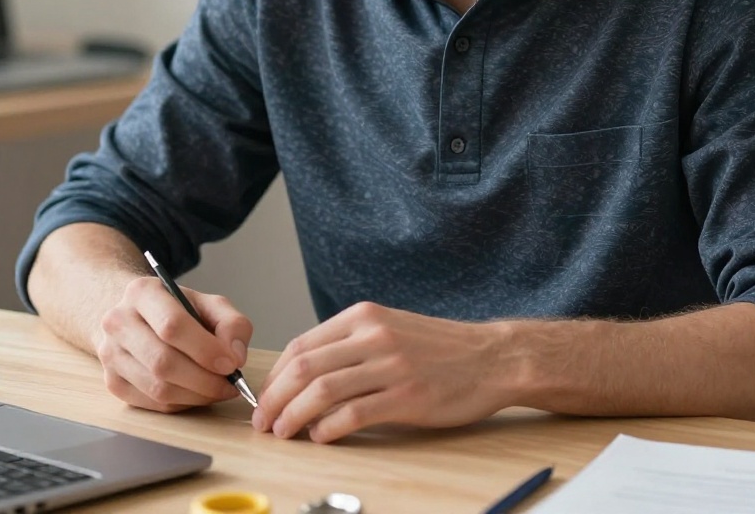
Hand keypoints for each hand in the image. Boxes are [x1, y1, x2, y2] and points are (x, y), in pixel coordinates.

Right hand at [95, 275, 252, 412]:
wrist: (137, 316)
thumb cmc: (177, 309)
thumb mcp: (208, 303)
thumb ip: (231, 323)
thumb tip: (236, 356)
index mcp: (142, 293)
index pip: (172, 325)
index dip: (205, 349)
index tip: (231, 364)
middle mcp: (118, 322)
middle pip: (163, 361)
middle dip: (204, 379)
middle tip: (229, 384)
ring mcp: (110, 354)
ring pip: (157, 388)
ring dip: (195, 395)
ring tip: (217, 389)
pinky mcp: (112, 381)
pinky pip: (151, 403)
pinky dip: (180, 403)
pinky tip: (196, 393)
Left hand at [252, 301, 511, 442]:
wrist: (491, 357)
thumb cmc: (439, 348)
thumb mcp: (390, 328)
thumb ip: (351, 344)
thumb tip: (304, 374)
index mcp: (364, 317)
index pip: (301, 345)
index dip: (274, 376)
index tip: (264, 398)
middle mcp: (373, 335)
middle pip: (303, 367)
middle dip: (274, 398)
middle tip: (263, 422)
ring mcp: (390, 365)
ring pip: (321, 391)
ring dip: (292, 417)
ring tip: (283, 433)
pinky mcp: (407, 396)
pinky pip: (353, 414)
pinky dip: (327, 429)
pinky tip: (321, 437)